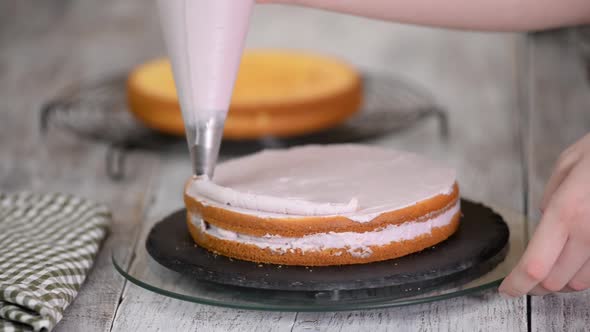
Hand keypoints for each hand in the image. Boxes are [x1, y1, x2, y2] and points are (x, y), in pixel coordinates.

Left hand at [499, 133, 589, 296]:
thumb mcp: (570, 162)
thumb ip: (552, 194)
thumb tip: (544, 217)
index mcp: (567, 212)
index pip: (535, 265)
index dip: (517, 284)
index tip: (506, 289)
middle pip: (554, 281)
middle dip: (535, 283)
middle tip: (524, 278)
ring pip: (578, 283)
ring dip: (560, 279)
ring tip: (552, 264)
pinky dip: (582, 273)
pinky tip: (575, 257)